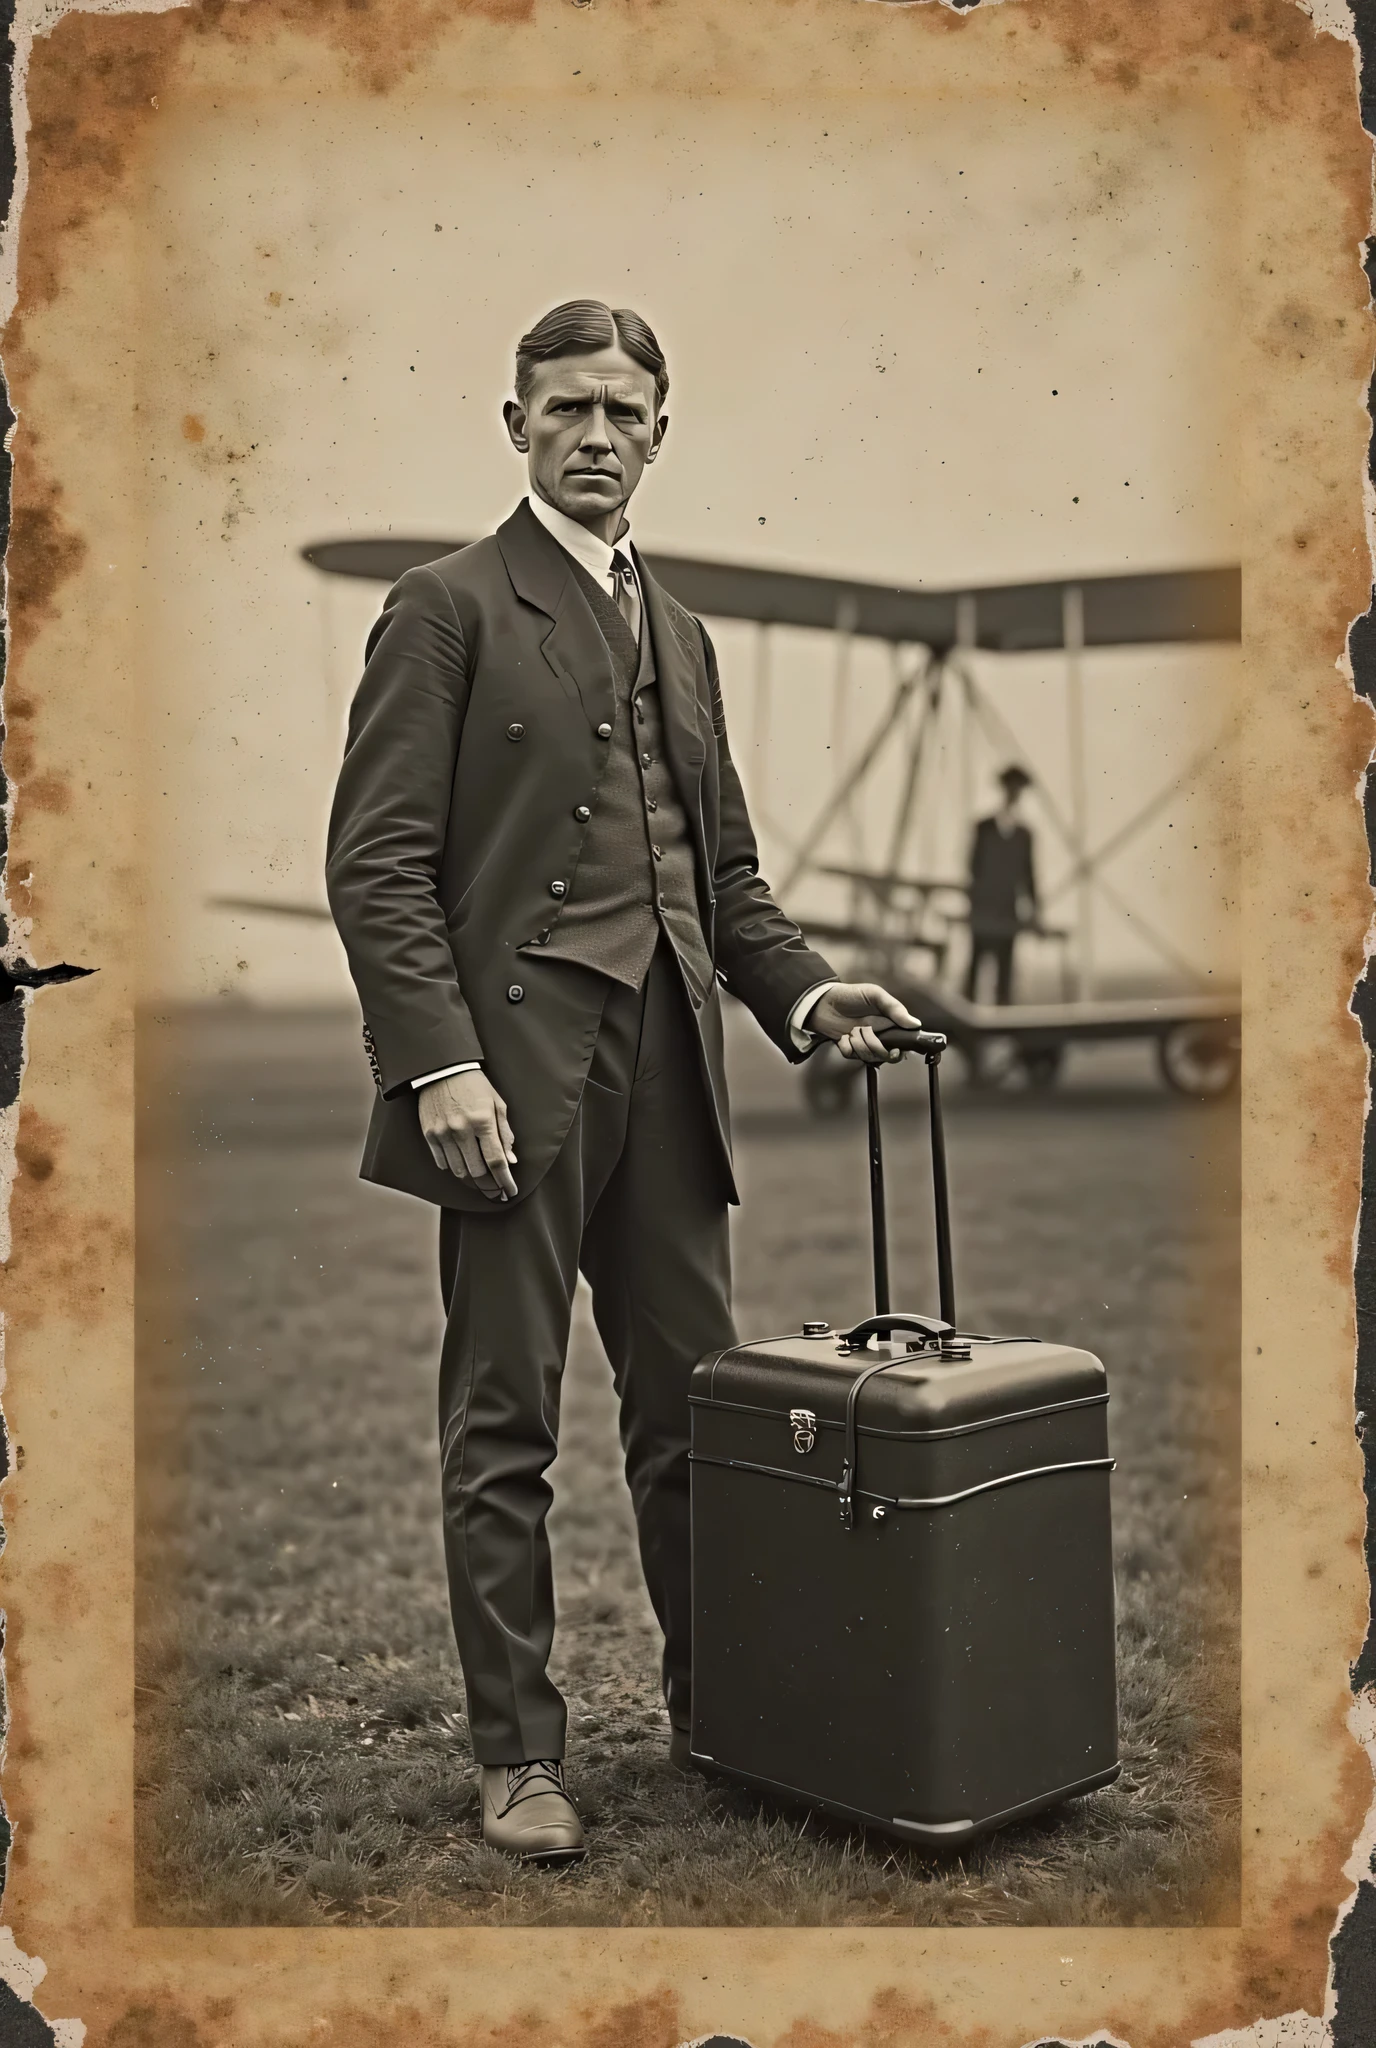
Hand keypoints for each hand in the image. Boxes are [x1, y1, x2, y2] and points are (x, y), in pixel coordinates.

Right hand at [417, 1069, 517, 1199]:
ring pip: (458, 1170)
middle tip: (496, 1191)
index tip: (510, 1192)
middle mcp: (461, 1129)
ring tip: (480, 1181)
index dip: (505, 1181)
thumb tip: (510, 1160)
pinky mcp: (429, 1133)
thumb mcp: (497, 1104)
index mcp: (482, 1121)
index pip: (496, 1160)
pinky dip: (453, 1167)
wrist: (442, 1069)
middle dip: (489, 1186)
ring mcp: (443, 1133)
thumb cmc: (474, 1085)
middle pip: (477, 1171)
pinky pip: (442, 1162)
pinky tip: (461, 1165)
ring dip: (471, 1179)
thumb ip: (504, 1133)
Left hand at [806, 983, 921, 1063]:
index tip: (897, 1049)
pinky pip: (852, 1055)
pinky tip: (843, 1036)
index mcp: (889, 1022)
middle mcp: (879, 1035)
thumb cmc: (850, 995)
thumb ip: (895, 1008)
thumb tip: (914, 1023)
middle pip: (888, 1054)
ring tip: (853, 1031)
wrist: (823, 1001)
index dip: (902, 1048)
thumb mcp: (875, 995)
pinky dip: (847, 1047)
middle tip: (872, 1039)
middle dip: (879, 1049)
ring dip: (860, 1044)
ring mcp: (864, 1043)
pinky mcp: (849, 1048)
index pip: (903, 1041)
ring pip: (869, 1055)